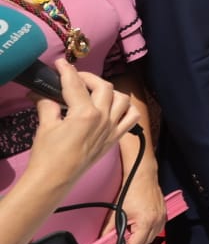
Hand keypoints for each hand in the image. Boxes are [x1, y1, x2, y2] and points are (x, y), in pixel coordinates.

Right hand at [29, 60, 137, 187]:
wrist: (54, 180)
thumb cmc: (47, 155)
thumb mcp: (45, 125)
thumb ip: (47, 105)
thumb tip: (43, 93)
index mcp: (85, 113)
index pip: (76, 84)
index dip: (67, 71)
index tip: (61, 63)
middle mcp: (104, 118)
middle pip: (104, 87)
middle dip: (89, 78)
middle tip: (74, 78)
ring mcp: (112, 128)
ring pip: (123, 99)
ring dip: (110, 92)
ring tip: (95, 92)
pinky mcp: (115, 138)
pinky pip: (131, 118)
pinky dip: (127, 109)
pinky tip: (114, 108)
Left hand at [105, 163, 166, 243]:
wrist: (142, 176)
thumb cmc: (131, 191)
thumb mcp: (117, 212)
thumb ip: (109, 230)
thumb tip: (103, 242)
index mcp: (146, 222)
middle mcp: (157, 221)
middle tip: (121, 242)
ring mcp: (162, 218)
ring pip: (152, 238)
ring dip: (141, 239)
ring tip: (130, 232)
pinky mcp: (163, 214)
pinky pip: (157, 230)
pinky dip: (148, 232)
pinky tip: (139, 226)